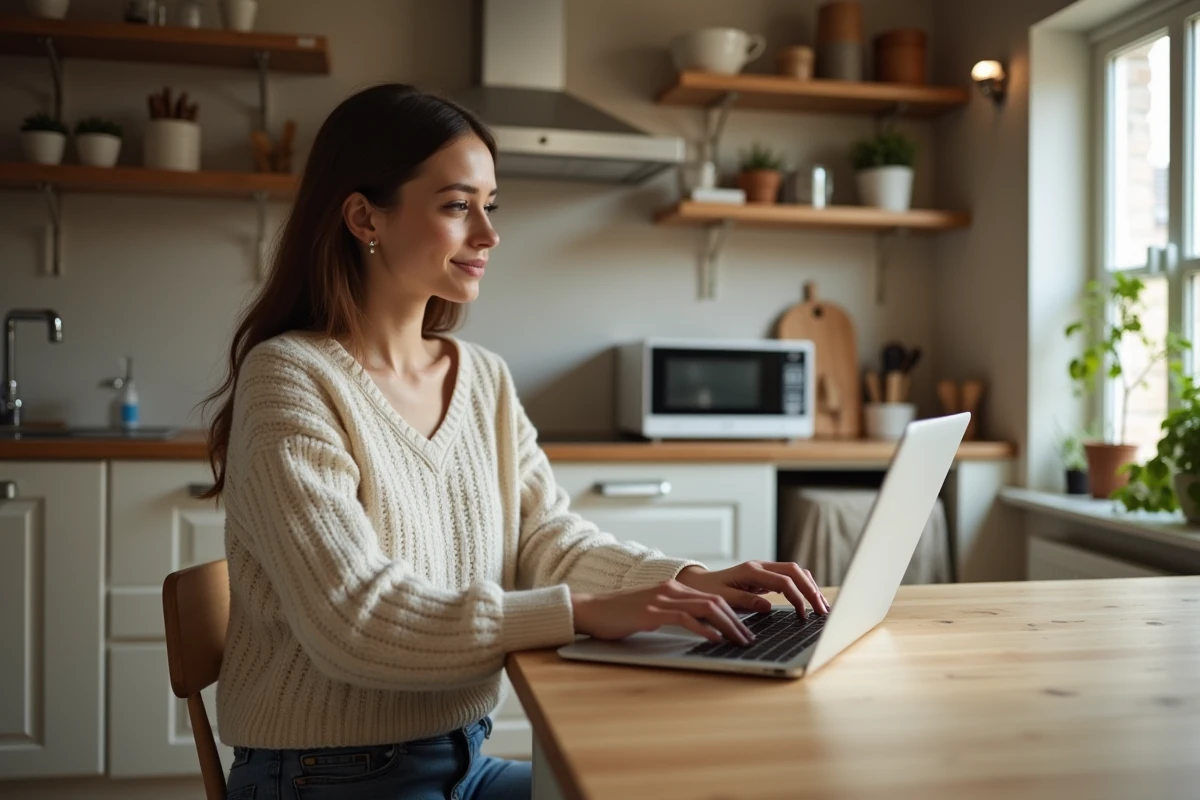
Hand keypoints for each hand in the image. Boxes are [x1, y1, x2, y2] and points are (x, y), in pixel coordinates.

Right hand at [571, 580, 756, 644]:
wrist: (590, 609)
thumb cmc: (619, 615)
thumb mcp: (652, 612)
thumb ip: (674, 615)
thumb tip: (699, 630)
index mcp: (673, 588)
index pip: (713, 598)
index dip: (734, 614)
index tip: (746, 631)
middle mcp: (671, 589)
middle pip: (715, 601)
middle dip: (737, 621)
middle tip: (750, 639)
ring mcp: (662, 599)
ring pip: (706, 608)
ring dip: (727, 626)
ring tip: (739, 641)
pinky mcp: (651, 612)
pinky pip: (685, 618)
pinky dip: (704, 629)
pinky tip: (714, 639)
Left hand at [674, 561, 830, 617]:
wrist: (698, 583)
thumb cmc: (707, 592)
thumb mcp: (722, 598)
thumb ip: (744, 601)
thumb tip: (768, 606)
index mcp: (750, 571)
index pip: (782, 581)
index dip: (797, 597)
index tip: (804, 615)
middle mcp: (760, 566)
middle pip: (794, 571)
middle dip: (811, 589)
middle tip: (823, 610)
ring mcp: (764, 569)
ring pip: (795, 572)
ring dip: (810, 586)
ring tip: (822, 606)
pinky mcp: (766, 575)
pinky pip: (790, 577)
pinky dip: (803, 586)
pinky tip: (810, 600)